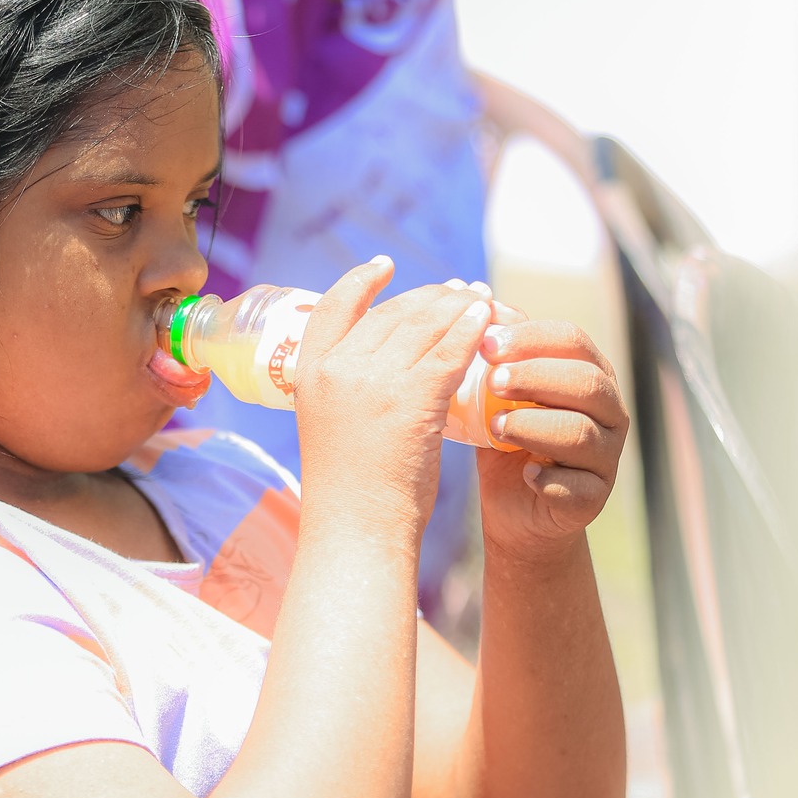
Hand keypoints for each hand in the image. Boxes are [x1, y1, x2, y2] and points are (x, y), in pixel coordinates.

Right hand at [293, 257, 492, 539]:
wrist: (355, 531)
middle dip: (429, 296)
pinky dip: (472, 328)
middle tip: (459, 290)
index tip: (384, 265)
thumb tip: (385, 364)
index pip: (332, 307)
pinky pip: (450, 349)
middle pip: (391, 312)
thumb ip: (347, 391)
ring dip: (458, 305)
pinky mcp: (413, 399)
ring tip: (482, 299)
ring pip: (424, 323)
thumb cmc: (348, 492)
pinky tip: (489, 319)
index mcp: (307, 374)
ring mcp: (373, 381)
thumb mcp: (329, 426)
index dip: (359, 281)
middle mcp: (337, 369)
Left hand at [475, 306, 627, 561]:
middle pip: (587, 382)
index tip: (486, 343)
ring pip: (581, 433)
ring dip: (534, 426)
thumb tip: (474, 304)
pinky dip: (548, 478)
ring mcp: (606, 457)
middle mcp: (608, 411)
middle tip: (492, 381)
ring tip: (495, 426)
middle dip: (536, 376)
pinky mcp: (593, 499)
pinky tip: (524, 473)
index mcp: (587, 373)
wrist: (512, 507)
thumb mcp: (497, 393)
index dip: (532, 338)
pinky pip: (578, 487)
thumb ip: (496, 358)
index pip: (572, 340)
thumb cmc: (504, 437)